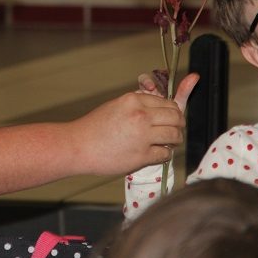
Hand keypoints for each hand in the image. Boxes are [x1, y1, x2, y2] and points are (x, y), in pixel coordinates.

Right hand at [69, 75, 198, 175]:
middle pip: (175, 117)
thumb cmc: (94, 127)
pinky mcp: (141, 156)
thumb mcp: (116, 106)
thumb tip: (158, 107)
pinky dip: (165, 154)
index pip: (167, 103)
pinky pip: (165, 154)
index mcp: (134, 100)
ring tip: (169, 143)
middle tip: (176, 130)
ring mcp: (142, 136)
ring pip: (175, 135)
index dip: (173, 111)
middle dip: (179, 124)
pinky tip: (157, 153)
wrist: (78, 146)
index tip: (173, 117)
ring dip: (175, 140)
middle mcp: (140, 116)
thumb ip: (138, 105)